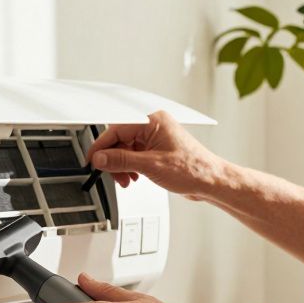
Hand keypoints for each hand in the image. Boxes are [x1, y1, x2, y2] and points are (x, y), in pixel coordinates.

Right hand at [88, 110, 230, 199]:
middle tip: (113, 175)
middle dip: (114, 159)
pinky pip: (136, 155)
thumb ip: (121, 160)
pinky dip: (131, 167)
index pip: (117, 129)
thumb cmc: (192, 169)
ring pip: (127, 149)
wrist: (211, 181)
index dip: (102, 146)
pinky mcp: (158, 150)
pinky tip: (134, 177)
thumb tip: (100, 158)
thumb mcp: (150, 165)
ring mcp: (157, 138)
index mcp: (153, 121)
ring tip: (127, 180)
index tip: (92, 160)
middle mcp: (154, 126)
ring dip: (122, 166)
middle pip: (120, 140)